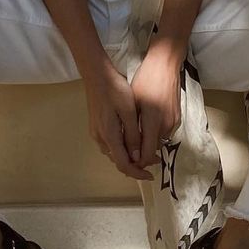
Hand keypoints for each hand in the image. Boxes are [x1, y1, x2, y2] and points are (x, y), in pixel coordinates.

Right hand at [82, 62, 152, 180]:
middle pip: (117, 160)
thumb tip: (137, 157)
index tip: (151, 174)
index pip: (123, 164)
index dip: (138, 173)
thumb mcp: (129, 111)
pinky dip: (122, 148)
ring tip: (145, 150)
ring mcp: (96, 132)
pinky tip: (132, 140)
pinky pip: (110, 144)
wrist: (97, 74)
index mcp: (109, 136)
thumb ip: (133, 135)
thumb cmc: (115, 89)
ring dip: (128, 156)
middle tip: (153, 158)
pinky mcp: (96, 126)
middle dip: (135, 164)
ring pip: (114, 152)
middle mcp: (100, 138)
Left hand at [129, 51, 181, 170]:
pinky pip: (165, 132)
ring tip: (136, 135)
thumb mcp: (134, 103)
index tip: (128, 160)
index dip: (137, 162)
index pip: (147, 154)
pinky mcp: (178, 117)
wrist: (165, 65)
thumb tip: (130, 148)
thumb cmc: (145, 80)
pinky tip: (146, 125)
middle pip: (153, 150)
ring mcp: (174, 121)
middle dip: (142, 153)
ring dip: (149, 142)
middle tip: (128, 148)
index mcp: (153, 121)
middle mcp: (166, 125)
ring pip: (159, 141)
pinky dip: (155, 133)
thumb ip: (132, 128)